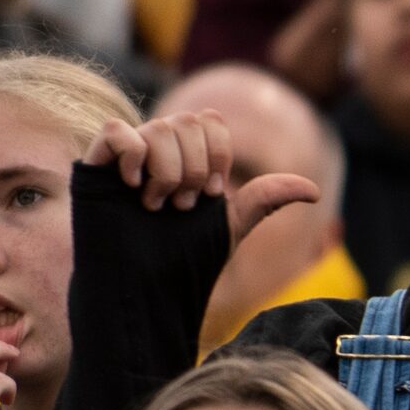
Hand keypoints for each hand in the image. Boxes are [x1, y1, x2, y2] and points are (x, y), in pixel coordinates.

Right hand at [90, 113, 319, 248]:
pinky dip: (132, 153)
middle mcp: (157, 152)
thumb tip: (314, 190)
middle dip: (195, 166)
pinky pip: (115, 131)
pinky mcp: (95, 167)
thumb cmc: (183, 261)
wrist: (144, 290)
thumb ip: (265, 199)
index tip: (213, 194)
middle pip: (186, 120)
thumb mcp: (230, 225)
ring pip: (157, 127)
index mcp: (187, 159)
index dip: (217, 153)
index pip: (210, 121)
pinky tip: (134, 186)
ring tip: (159, 207)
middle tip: (185, 205)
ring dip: (168, 171)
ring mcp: (125, 158)